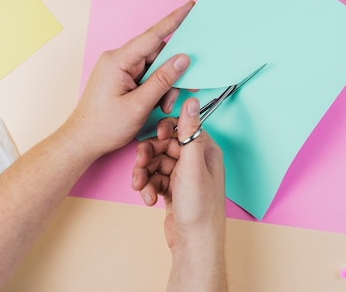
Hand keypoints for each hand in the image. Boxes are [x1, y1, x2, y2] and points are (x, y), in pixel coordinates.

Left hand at [63, 1, 194, 160]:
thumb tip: (183, 59)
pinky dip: (156, 89)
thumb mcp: (140, 105)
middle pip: (157, 55)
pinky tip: (157, 104)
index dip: (174, 20)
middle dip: (172, 74)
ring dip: (164, 86)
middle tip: (183, 91)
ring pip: (155, 68)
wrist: (82, 141)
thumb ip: (163, 80)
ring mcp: (119, 69)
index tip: (189, 7)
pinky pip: (147, 76)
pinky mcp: (122, 78)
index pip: (152, 36)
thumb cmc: (104, 126)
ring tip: (164, 107)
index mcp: (118, 60)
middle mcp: (118, 60)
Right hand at [131, 97, 225, 249]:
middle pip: (164, 145)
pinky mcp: (173, 190)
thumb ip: (189, 132)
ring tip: (139, 187)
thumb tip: (191, 102)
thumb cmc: (199, 207)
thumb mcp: (191, 165)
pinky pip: (155, 179)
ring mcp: (184, 176)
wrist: (194, 244)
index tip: (154, 135)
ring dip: (145, 173)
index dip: (164, 131)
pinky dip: (148, 187)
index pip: (182, 128)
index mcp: (205, 150)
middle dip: (148, 155)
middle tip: (139, 164)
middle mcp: (196, 161)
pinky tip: (148, 199)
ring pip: (156, 163)